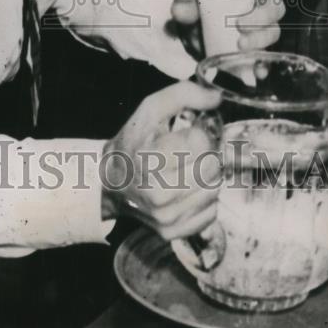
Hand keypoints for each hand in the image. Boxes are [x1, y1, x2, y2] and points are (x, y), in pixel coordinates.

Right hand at [101, 81, 221, 240]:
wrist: (111, 181)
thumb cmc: (133, 142)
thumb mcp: (150, 109)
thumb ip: (183, 94)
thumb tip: (216, 97)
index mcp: (149, 159)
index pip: (201, 142)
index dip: (199, 133)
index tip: (187, 134)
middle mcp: (157, 192)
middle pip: (212, 166)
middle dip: (206, 155)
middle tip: (190, 152)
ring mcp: (165, 216)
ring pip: (214, 189)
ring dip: (207, 177)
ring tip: (188, 170)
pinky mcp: (172, 232)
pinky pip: (211, 213)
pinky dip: (204, 200)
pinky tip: (188, 190)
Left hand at [171, 0, 284, 59]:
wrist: (189, 40)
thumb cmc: (195, 13)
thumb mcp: (187, 4)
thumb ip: (184, 1)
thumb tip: (183, 4)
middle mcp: (258, 8)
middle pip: (275, 7)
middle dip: (262, 15)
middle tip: (241, 23)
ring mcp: (259, 31)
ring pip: (273, 32)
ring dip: (260, 38)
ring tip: (241, 45)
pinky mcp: (255, 52)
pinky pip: (267, 59)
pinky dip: (264, 64)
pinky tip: (257, 69)